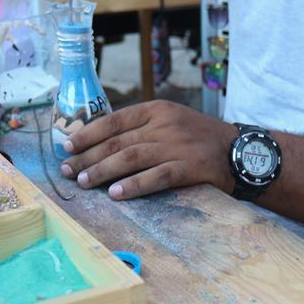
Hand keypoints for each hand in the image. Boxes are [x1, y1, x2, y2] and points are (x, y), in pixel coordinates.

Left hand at [58, 100, 236, 199]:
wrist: (237, 150)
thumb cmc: (196, 137)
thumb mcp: (169, 121)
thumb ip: (139, 128)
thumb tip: (98, 144)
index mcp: (156, 109)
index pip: (115, 120)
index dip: (88, 134)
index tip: (67, 146)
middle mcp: (164, 124)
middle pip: (118, 141)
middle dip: (88, 156)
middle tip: (67, 170)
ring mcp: (177, 145)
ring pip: (131, 158)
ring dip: (103, 171)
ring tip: (83, 182)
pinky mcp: (189, 167)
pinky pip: (156, 177)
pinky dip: (134, 185)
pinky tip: (116, 194)